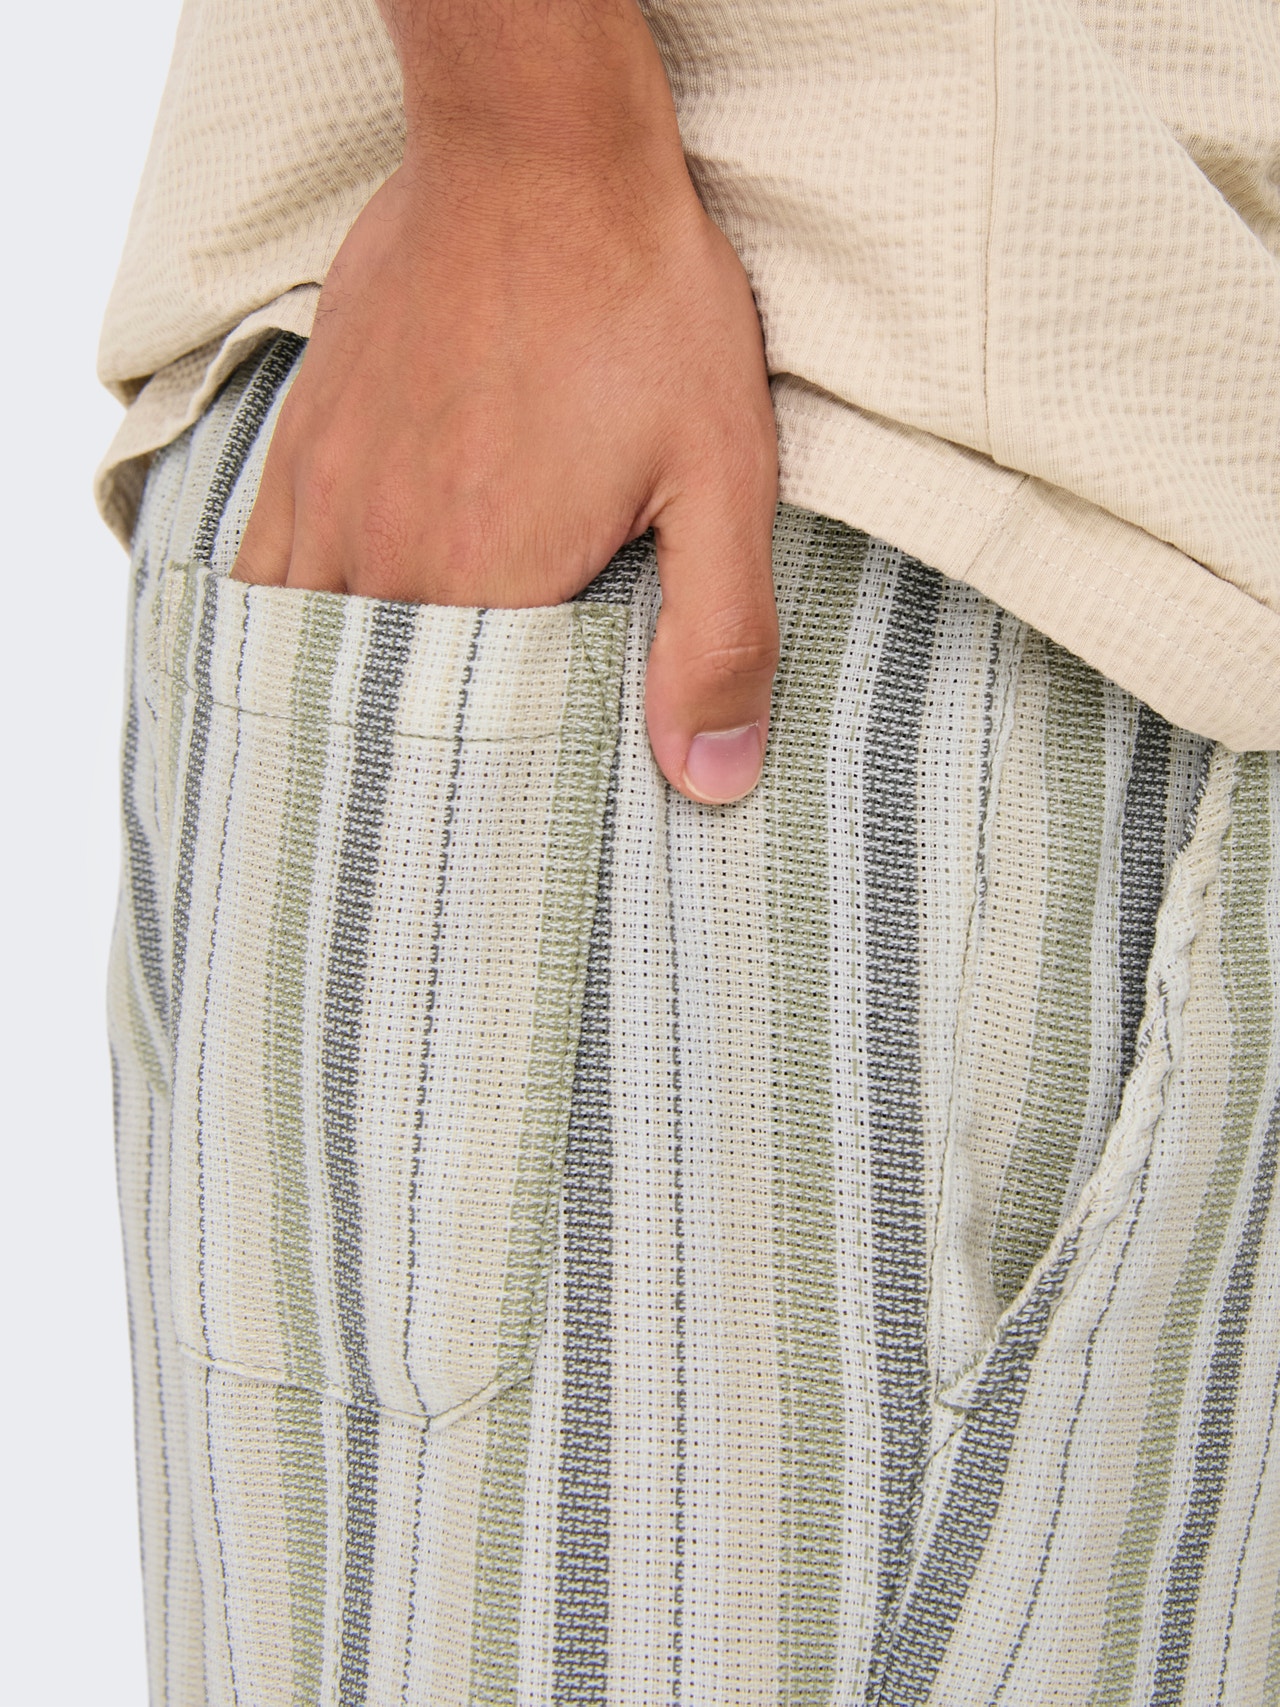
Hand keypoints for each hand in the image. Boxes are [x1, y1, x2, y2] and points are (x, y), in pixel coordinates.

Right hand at [233, 0, 778, 802]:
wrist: (536, 154)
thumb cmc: (641, 310)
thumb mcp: (723, 476)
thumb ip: (718, 637)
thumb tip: (710, 780)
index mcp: (488, 587)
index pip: (476, 747)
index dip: (503, 790)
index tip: (523, 816)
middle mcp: (388, 560)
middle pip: (392, 708)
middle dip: (431, 754)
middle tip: (465, 790)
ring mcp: (330, 500)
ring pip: (318, 651)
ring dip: (360, 696)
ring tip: (400, 736)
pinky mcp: (304, 445)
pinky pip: (265, 572)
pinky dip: (293, 626)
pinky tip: (329, 641)